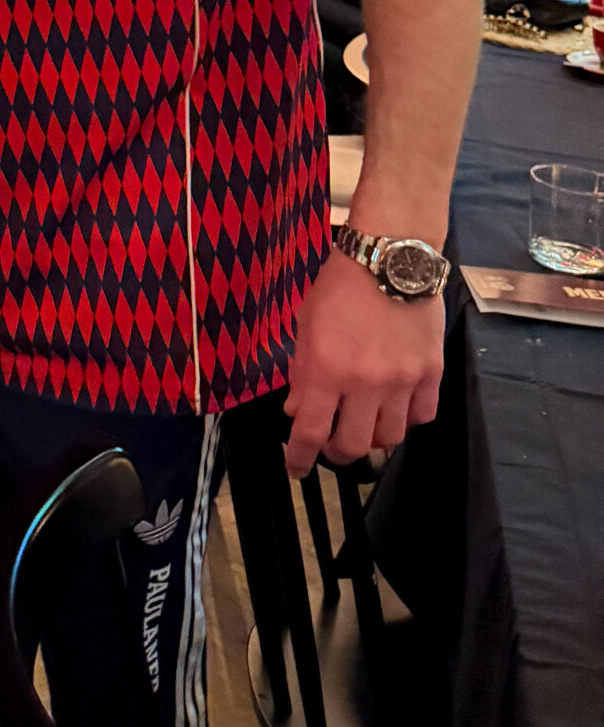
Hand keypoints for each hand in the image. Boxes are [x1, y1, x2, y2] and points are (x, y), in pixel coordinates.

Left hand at [283, 248, 443, 478]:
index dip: (299, 458)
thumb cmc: (340, 286)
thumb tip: (296, 410)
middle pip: (352, 446)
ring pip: (390, 438)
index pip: (310, 432)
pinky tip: (395, 409)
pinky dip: (407, 420)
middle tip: (330, 445)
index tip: (295, 468)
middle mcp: (366, 383)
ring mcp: (403, 381)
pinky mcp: (431, 373)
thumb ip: (301, 373)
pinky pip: (422, 416)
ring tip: (363, 425)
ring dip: (372, 438)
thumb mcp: (306, 326)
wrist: (389, 258)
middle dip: (336, 453)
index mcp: (327, 370)